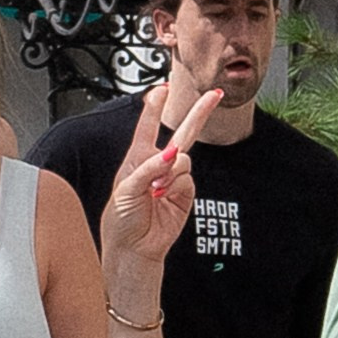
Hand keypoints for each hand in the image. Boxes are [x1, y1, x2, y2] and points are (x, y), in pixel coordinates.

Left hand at [101, 82, 222, 302]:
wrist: (135, 248)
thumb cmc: (122, 219)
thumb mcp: (126, 188)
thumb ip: (148, 167)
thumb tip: (172, 155)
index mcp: (138, 158)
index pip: (148, 126)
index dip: (155, 107)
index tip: (162, 89)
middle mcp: (158, 165)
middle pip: (182, 133)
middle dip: (198, 113)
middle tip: (215, 95)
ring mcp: (174, 180)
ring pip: (185, 159)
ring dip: (170, 171)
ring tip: (155, 190)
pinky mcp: (185, 195)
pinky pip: (189, 179)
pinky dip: (176, 185)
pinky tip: (163, 196)